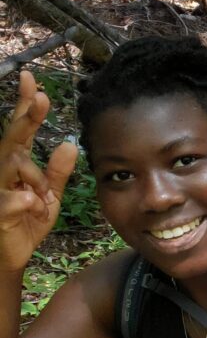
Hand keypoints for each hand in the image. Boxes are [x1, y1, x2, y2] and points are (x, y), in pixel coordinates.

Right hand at [0, 71, 77, 271]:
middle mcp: (3, 173)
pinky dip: (23, 200)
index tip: (33, 80)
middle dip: (26, 117)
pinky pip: (11, 200)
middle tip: (40, 98)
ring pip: (12, 166)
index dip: (26, 106)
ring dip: (33, 174)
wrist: (9, 256)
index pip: (21, 130)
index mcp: (17, 166)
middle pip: (13, 140)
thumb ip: (57, 172)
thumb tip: (68, 144)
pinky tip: (32, 201)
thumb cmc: (26, 222)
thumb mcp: (49, 196)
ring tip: (40, 193)